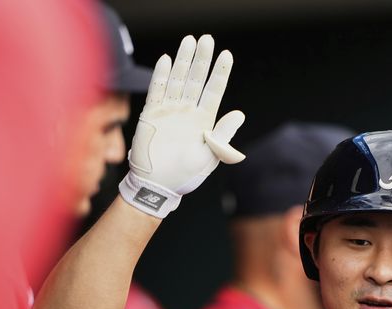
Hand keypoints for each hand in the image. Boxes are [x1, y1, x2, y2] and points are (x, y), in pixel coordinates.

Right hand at [119, 35, 244, 217]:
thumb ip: (223, 136)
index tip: (226, 55)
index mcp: (205, 121)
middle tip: (207, 39)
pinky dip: (160, 75)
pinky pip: (156, 91)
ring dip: (183, 61)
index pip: (214, 91)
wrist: (158, 186)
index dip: (220, 73)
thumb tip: (239, 114)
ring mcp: (169, 111)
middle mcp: (188, 112)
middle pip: (196, 80)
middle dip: (202, 59)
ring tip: (189, 41)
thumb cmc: (185, 176)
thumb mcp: (210, 157)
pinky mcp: (151, 115)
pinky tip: (166, 59)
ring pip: (177, 80)